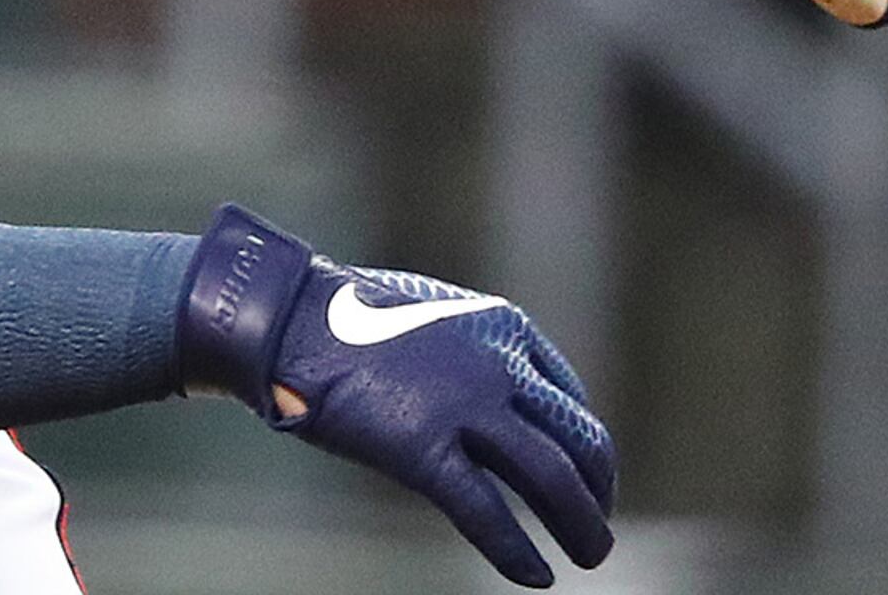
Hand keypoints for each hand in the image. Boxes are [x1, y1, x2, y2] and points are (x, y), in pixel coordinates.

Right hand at [178, 205, 614, 586]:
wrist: (289, 319)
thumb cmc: (351, 319)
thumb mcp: (436, 320)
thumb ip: (474, 356)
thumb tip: (495, 399)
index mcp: (506, 328)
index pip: (572, 399)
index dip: (587, 448)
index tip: (584, 479)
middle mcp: (500, 364)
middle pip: (578, 438)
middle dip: (598, 489)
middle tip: (597, 527)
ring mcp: (464, 406)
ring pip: (551, 477)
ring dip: (580, 523)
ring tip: (590, 555)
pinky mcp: (422, 448)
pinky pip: (488, 512)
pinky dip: (517, 551)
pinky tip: (535, 577)